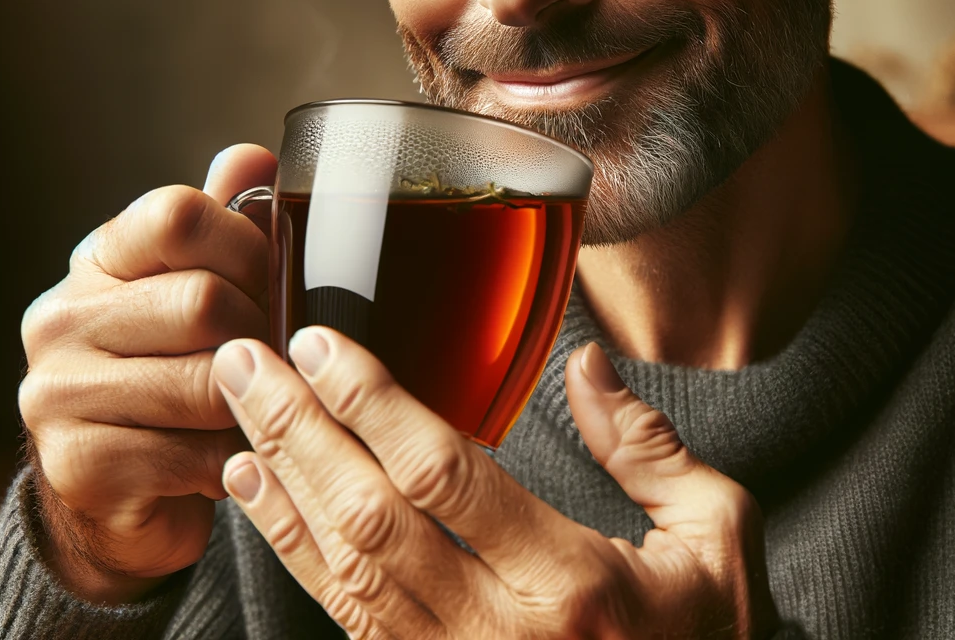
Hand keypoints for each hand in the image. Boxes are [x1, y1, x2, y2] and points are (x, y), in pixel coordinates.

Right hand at [18, 144, 275, 603]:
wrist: (122, 487)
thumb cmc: (175, 366)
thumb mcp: (196, 282)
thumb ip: (226, 221)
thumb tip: (257, 157)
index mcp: (100, 258)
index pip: (177, 216)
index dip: (249, 243)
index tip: (271, 276)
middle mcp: (64, 317)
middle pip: (203, 301)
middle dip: (261, 331)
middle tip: (275, 353)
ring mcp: (60, 393)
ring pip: (206, 381)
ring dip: (253, 400)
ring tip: (256, 403)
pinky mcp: (79, 466)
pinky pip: (196, 453)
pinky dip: (233, 457)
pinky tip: (230, 453)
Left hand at [212, 329, 779, 638]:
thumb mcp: (718, 537)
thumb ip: (648, 447)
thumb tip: (587, 367)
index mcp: (572, 584)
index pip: (445, 472)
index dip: (372, 401)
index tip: (322, 344)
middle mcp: (500, 636)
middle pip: (371, 518)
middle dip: (299, 430)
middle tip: (246, 363)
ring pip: (343, 574)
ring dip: (282, 489)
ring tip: (236, 420)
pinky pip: (347, 621)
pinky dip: (295, 553)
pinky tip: (263, 500)